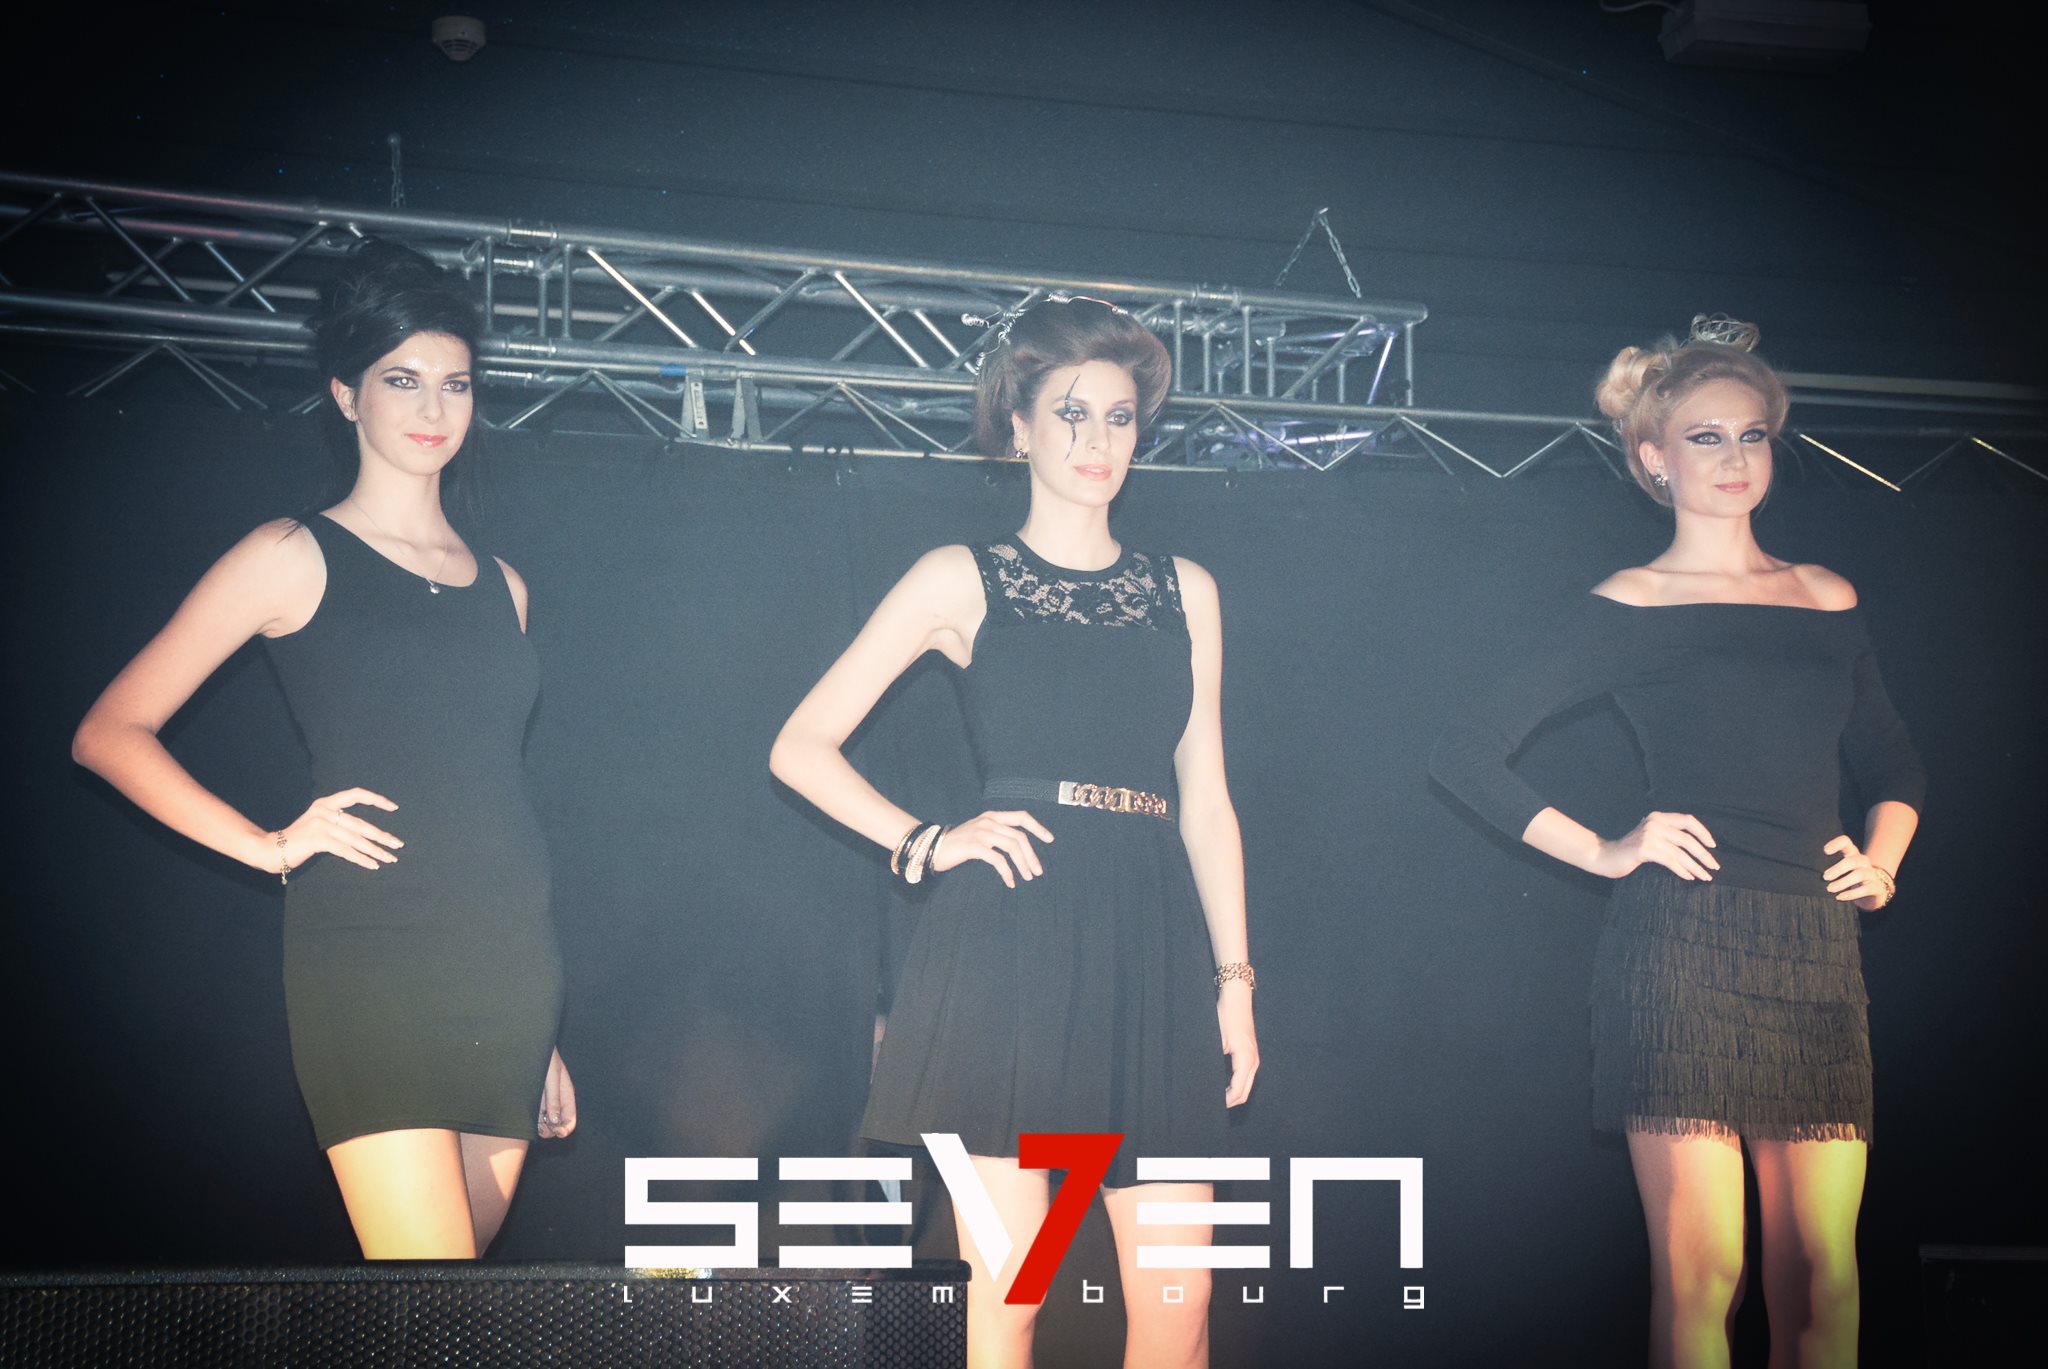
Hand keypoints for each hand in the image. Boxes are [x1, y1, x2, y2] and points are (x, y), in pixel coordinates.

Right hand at [271, 787, 402, 872]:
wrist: (270, 849)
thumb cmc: (298, 840)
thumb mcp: (318, 823)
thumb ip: (338, 822)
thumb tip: (366, 833)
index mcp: (326, 803)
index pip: (356, 794)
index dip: (376, 799)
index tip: (394, 807)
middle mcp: (325, 810)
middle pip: (361, 824)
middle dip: (382, 836)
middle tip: (399, 844)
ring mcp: (321, 824)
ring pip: (356, 839)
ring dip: (375, 850)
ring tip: (390, 858)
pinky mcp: (318, 839)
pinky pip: (346, 850)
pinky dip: (361, 858)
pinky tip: (373, 865)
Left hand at [538, 1048, 575, 1137]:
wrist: (529, 1047)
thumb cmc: (545, 1059)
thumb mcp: (552, 1078)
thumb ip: (554, 1099)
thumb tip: (556, 1121)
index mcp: (566, 1095)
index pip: (570, 1119)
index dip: (566, 1129)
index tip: (558, 1132)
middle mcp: (557, 1101)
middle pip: (558, 1125)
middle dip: (552, 1130)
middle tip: (542, 1126)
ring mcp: (544, 1102)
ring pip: (546, 1123)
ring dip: (542, 1127)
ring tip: (535, 1123)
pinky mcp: (533, 1101)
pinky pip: (536, 1117)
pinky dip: (534, 1121)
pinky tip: (529, 1119)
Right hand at [927, 809, 1053, 888]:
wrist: (932, 847)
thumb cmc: (958, 844)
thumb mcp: (980, 833)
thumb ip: (997, 834)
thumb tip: (1021, 849)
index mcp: (992, 816)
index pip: (1022, 817)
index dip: (1038, 827)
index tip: (1050, 839)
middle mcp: (988, 821)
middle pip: (1019, 836)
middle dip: (1032, 855)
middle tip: (1038, 871)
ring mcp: (981, 832)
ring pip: (1012, 847)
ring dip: (1023, 864)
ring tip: (1028, 878)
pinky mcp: (974, 846)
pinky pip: (998, 860)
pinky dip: (1007, 872)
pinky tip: (1010, 882)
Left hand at [1219, 984, 1258, 1106]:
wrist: (1237, 998)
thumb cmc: (1226, 1015)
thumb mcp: (1216, 1039)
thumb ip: (1213, 1061)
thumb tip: (1205, 1079)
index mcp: (1246, 1060)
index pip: (1238, 1091)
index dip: (1225, 1102)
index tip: (1211, 1106)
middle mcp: (1253, 1061)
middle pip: (1245, 1093)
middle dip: (1230, 1102)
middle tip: (1212, 1108)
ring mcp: (1254, 1058)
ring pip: (1247, 1086)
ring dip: (1234, 1095)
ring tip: (1216, 1099)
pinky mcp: (1251, 1054)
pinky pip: (1246, 1077)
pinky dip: (1237, 1086)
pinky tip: (1223, 1086)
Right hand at [1592, 810, 1719, 881]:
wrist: (1604, 856)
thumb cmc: (1629, 851)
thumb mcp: (1650, 837)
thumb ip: (1667, 836)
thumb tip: (1696, 848)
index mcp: (1658, 817)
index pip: (1688, 820)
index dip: (1703, 832)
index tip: (1712, 846)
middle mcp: (1654, 823)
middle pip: (1687, 839)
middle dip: (1704, 855)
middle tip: (1714, 866)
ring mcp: (1649, 835)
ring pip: (1680, 852)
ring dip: (1695, 866)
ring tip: (1705, 876)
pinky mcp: (1644, 849)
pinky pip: (1670, 860)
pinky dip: (1682, 870)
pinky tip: (1688, 877)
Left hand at [1823, 835, 1891, 909]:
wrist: (1874, 891)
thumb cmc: (1850, 878)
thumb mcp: (1841, 870)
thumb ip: (1828, 867)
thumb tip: (1808, 871)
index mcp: (1852, 854)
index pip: (1846, 842)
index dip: (1836, 844)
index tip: (1825, 851)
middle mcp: (1862, 861)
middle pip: (1852, 861)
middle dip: (1838, 868)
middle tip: (1825, 877)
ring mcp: (1871, 873)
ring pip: (1859, 874)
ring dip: (1843, 882)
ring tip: (1829, 889)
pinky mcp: (1876, 887)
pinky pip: (1866, 889)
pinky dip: (1852, 894)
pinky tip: (1840, 897)